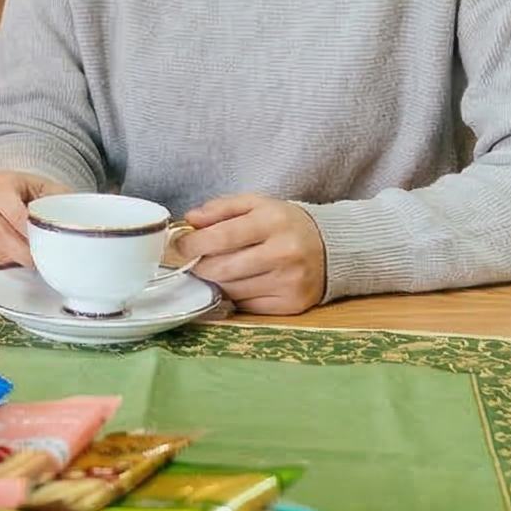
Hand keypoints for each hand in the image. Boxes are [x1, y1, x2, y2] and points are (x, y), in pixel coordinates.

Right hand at [0, 170, 65, 269]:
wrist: (34, 201)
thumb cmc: (46, 198)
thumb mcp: (57, 194)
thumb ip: (57, 210)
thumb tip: (64, 232)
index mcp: (4, 182)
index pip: (6, 203)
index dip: (22, 225)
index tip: (40, 240)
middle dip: (18, 250)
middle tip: (38, 261)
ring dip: (10, 261)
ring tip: (32, 266)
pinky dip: (2, 268)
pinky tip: (18, 269)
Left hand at [178, 194, 325, 314]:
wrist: (331, 247)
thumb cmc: (284, 224)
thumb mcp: (256, 204)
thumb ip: (220, 208)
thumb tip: (190, 220)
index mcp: (273, 222)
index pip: (222, 237)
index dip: (194, 244)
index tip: (179, 246)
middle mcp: (284, 253)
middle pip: (223, 268)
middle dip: (200, 266)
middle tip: (193, 261)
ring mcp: (290, 281)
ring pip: (232, 290)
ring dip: (217, 282)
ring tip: (219, 269)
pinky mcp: (292, 304)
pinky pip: (247, 306)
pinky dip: (236, 296)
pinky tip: (241, 282)